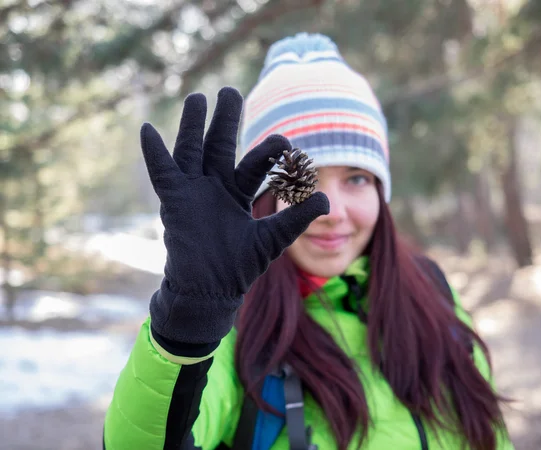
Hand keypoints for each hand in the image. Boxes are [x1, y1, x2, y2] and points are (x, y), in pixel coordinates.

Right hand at [141, 87, 328, 344]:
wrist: (212, 290)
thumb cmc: (241, 266)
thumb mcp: (274, 237)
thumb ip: (297, 217)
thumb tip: (327, 199)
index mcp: (239, 192)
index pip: (254, 163)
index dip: (268, 151)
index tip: (286, 143)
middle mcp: (215, 186)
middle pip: (220, 145)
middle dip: (225, 119)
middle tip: (230, 91)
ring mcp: (193, 191)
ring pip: (192, 150)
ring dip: (193, 125)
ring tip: (197, 97)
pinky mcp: (174, 201)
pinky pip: (162, 172)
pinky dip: (154, 152)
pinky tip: (147, 129)